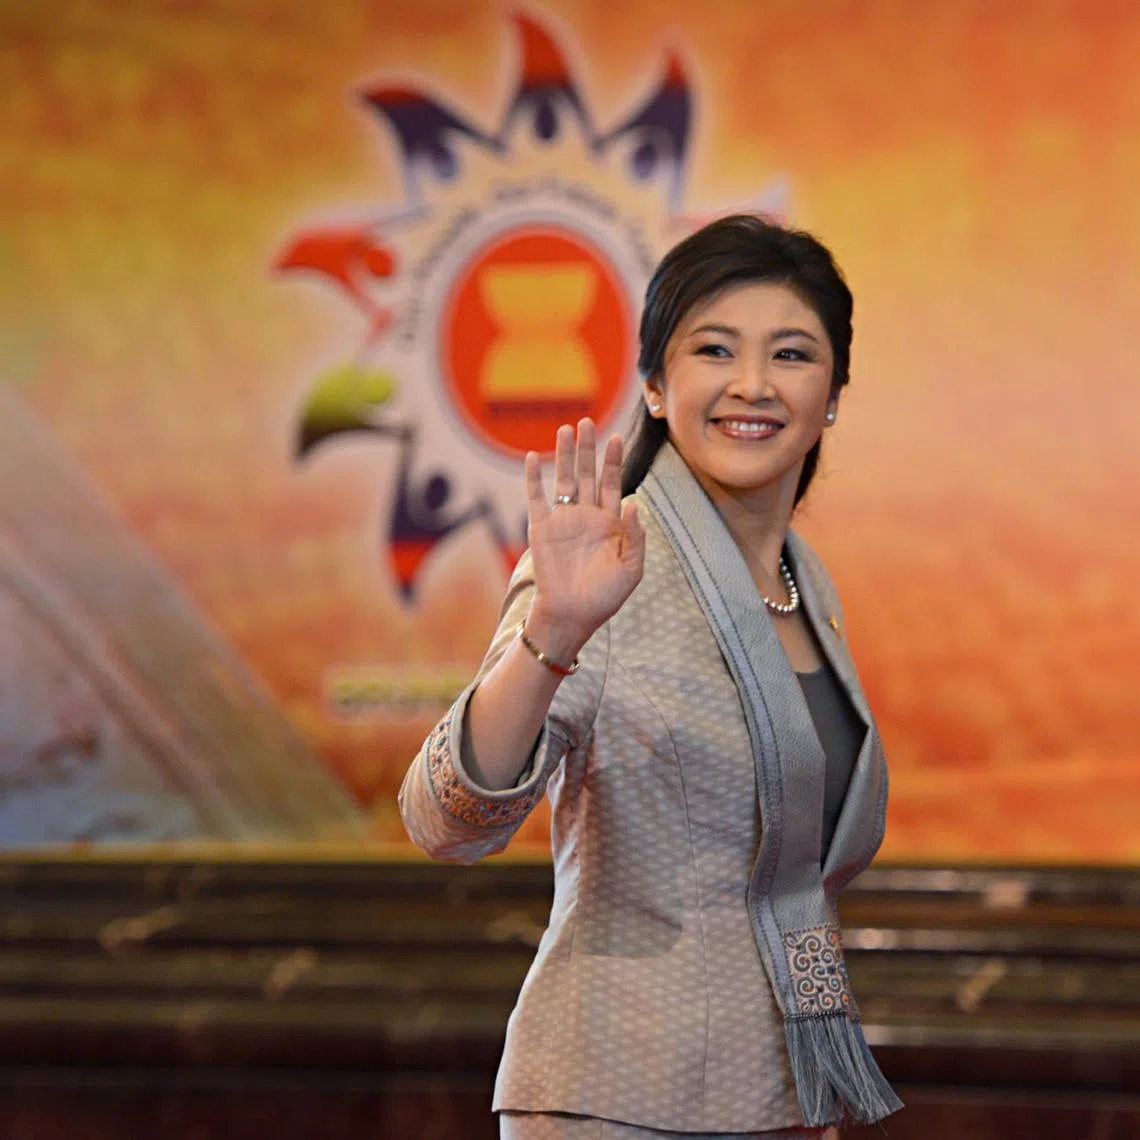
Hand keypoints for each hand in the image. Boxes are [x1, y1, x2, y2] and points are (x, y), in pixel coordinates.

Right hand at [524, 419, 645, 653]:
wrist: (572, 615)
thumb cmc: (605, 596)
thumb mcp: (631, 568)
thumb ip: (635, 535)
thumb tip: (635, 502)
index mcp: (609, 523)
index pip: (612, 483)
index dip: (614, 460)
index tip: (617, 438)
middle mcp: (586, 516)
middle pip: (587, 473)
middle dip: (588, 448)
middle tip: (587, 421)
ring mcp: (562, 520)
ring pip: (563, 479)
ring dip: (564, 455)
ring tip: (566, 430)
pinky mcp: (541, 529)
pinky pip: (536, 498)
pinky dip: (533, 478)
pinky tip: (532, 458)